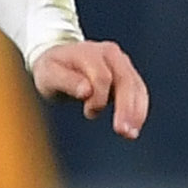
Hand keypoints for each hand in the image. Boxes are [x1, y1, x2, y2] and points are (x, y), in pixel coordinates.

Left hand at [33, 39, 148, 138]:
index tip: (89, 113)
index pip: (102, 77)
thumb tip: (86, 92)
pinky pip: (138, 92)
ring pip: (136, 87)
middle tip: (123, 131)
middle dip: (126, 108)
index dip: (99, 98)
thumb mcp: (49, 74)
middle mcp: (110, 54)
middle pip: (126, 81)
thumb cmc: (51, 69)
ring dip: (137, 112)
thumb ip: (67, 81)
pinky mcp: (127, 74)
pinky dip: (138, 110)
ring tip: (130, 134)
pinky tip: (134, 127)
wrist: (58, 58)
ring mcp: (121, 62)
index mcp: (89, 52)